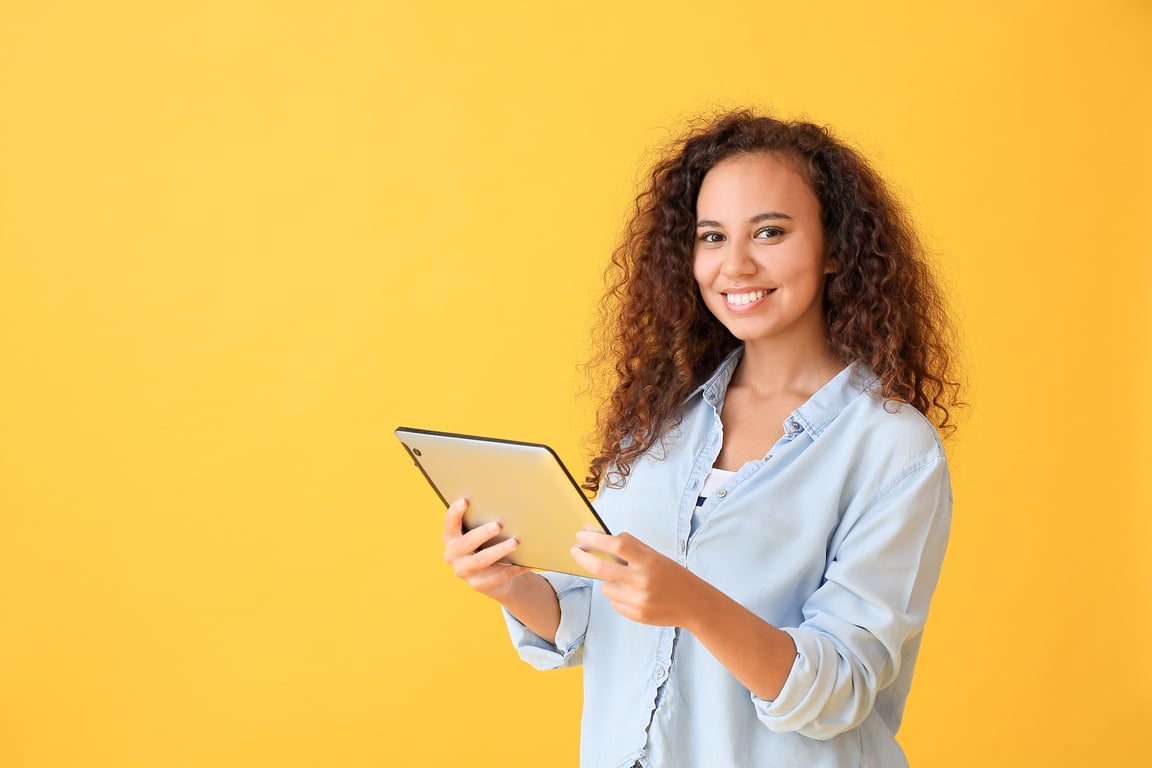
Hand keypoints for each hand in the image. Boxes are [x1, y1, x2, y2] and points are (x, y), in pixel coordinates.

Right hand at [441, 498, 531, 598]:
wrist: (491, 579)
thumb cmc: (485, 547)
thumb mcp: (479, 536)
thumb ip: (481, 523)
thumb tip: (505, 507)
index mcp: (451, 539)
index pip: (450, 524)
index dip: (455, 513)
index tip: (465, 501)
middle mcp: (453, 556)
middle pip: (467, 542)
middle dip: (483, 533)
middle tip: (498, 525)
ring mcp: (465, 572)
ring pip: (483, 560)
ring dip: (499, 550)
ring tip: (514, 543)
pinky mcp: (479, 585)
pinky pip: (498, 575)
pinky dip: (513, 568)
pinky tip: (526, 562)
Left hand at [570, 530, 705, 627]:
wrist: (694, 604)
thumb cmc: (672, 575)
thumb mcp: (654, 555)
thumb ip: (628, 545)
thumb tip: (597, 534)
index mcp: (648, 561)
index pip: (616, 545)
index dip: (595, 539)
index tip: (581, 535)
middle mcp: (642, 580)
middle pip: (601, 568)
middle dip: (583, 558)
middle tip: (576, 551)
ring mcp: (638, 600)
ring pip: (606, 587)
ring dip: (609, 580)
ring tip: (628, 581)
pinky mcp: (636, 615)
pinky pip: (613, 602)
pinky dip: (618, 596)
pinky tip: (635, 595)